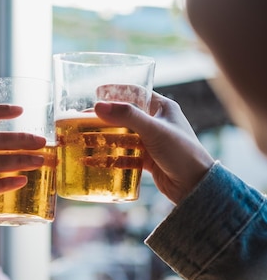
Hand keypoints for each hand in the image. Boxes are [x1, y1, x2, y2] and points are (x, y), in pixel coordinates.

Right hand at [95, 92, 214, 204]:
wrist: (195, 186)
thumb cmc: (181, 153)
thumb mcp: (154, 130)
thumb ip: (127, 116)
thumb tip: (97, 106)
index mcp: (162, 108)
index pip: (135, 93)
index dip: (116, 93)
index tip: (95, 94)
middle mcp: (157, 123)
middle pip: (125, 117)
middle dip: (104, 120)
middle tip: (82, 121)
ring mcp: (152, 142)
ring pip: (123, 137)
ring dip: (105, 139)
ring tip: (84, 140)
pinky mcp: (148, 160)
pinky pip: (125, 156)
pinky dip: (111, 158)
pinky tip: (94, 162)